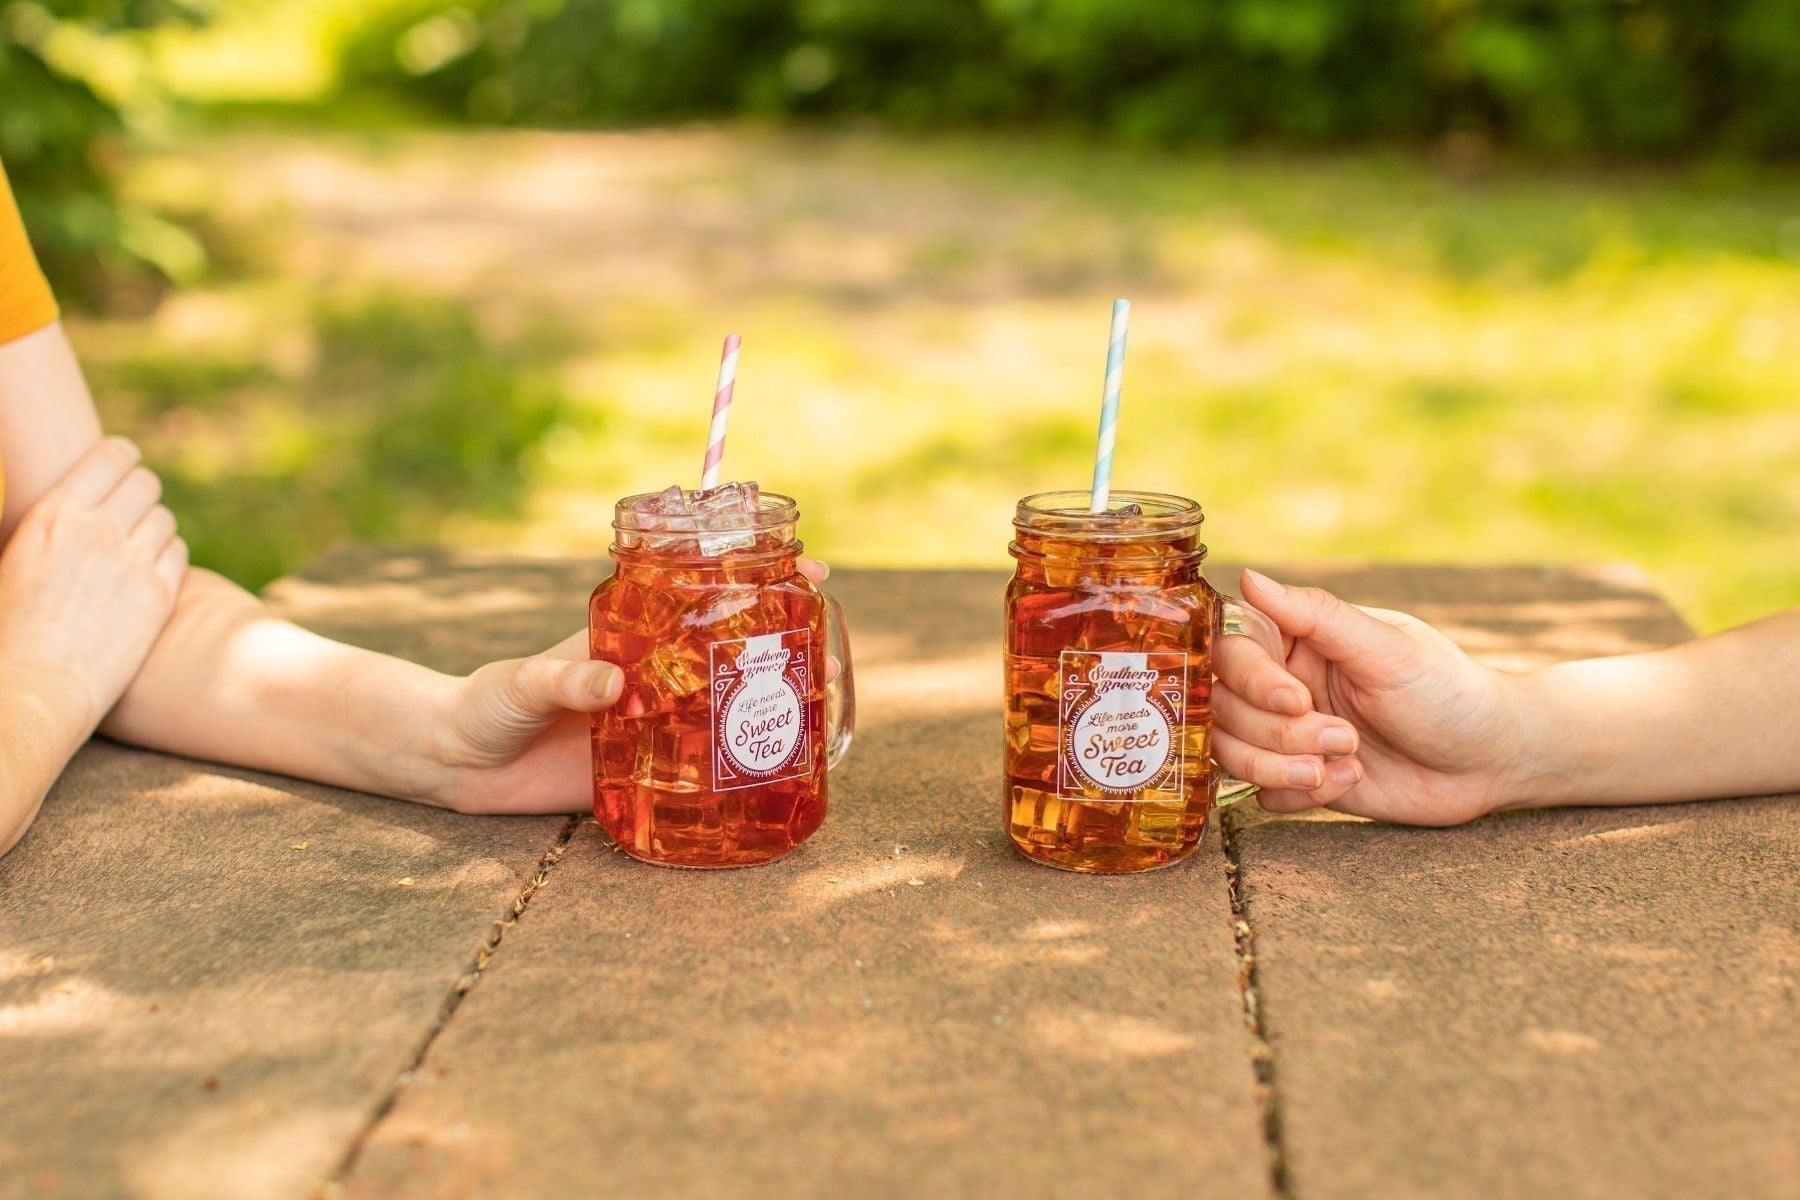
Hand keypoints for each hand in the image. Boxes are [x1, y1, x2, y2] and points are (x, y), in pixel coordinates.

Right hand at [0, 438, 186, 727]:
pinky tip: (150, 573)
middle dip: (140, 493)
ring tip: (136, 547)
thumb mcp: (13, 557)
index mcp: (55, 514)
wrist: (34, 685)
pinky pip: (178, 554)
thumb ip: (48, 527)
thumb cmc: (8, 628)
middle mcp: (98, 530)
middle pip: (146, 483)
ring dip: (153, 527)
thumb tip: (64, 510)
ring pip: (165, 519)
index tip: (124, 465)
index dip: (123, 457)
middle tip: (131, 510)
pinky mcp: (159, 594)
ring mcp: (133, 561)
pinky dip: (167, 557)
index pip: (111, 456)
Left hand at [434, 558, 832, 814]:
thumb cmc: (486, 703)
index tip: (810, 572)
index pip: (704, 598)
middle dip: (785, 653)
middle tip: (827, 659)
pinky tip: (770, 777)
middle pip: (732, 657)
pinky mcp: (643, 774)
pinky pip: (698, 775)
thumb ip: (563, 680)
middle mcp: (653, 678)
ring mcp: (652, 726)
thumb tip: (613, 687)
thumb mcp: (521, 682)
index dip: (759, 582)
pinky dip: (735, 773)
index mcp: (633, 638)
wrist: (456, 762)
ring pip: (725, 713)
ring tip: (816, 714)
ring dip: (770, 712)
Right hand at [1222, 569, 1527, 824]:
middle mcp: (1283, 683)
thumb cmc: (1447, 692)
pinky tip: (1350, 780)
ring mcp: (1287, 734)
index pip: (1231, 650)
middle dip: (1278, 733)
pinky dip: (1298, 793)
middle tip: (1342, 737)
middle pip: (1224, 707)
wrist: (1489, 761)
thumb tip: (1249, 577)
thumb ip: (1316, 615)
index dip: (1252, 680)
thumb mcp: (1385, 649)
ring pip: (1232, 752)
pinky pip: (1262, 794)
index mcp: (1299, 640)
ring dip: (1279, 766)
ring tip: (1340, 764)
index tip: (1297, 699)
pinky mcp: (1299, 778)